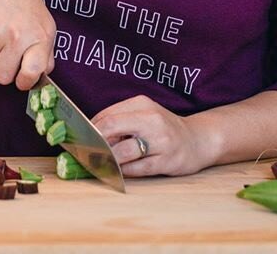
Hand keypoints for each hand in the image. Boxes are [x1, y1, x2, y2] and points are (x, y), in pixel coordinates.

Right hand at [0, 0, 55, 90]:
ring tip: (2, 38)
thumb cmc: (26, 6)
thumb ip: (46, 55)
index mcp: (40, 38)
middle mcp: (19, 36)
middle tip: (9, 55)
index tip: (22, 78)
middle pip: (4, 77)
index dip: (25, 82)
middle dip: (5, 71)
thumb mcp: (45, 27)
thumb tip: (41, 78)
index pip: (32, 73)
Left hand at [92, 94, 210, 176]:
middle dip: (94, 143)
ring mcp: (161, 140)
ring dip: (108, 160)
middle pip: (111, 128)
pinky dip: (124, 172)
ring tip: (100, 164)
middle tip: (85, 154)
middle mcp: (151, 119)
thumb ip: (120, 121)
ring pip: (123, 151)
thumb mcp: (144, 115)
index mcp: (142, 103)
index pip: (107, 115)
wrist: (197, 140)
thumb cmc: (163, 128)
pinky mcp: (167, 161)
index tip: (79, 141)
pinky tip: (119, 172)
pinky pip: (138, 169)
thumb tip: (90, 135)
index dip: (90, 130)